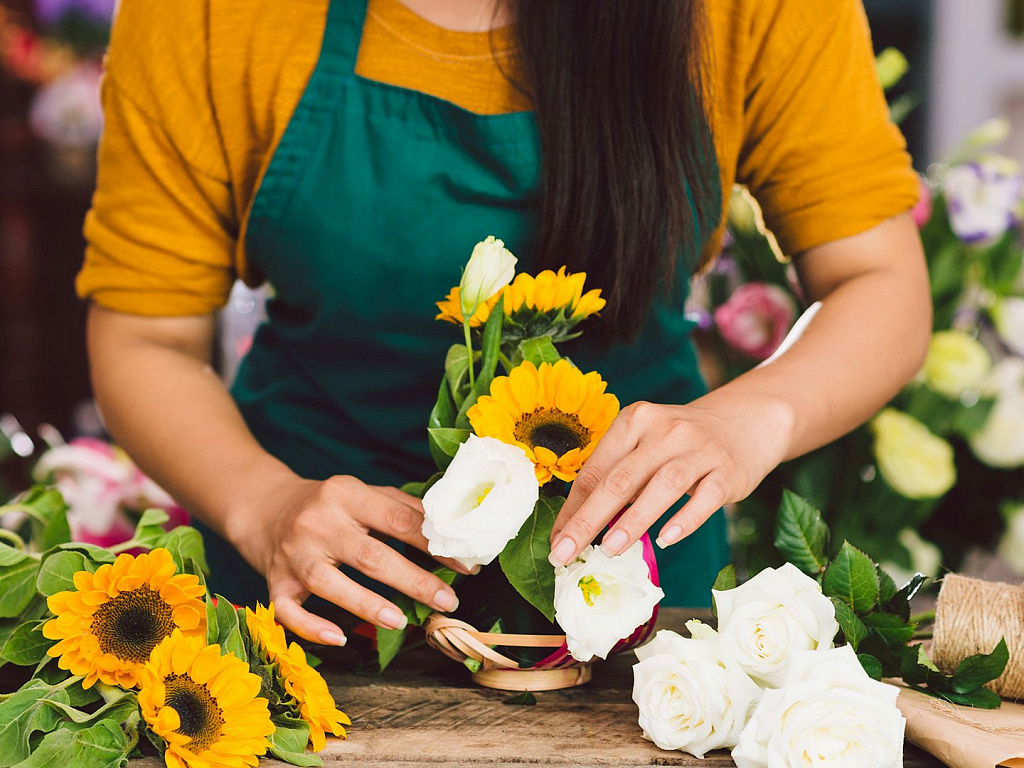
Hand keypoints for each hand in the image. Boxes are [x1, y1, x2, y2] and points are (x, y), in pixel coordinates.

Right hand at [231, 474, 471, 645]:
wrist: (264, 507)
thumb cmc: (328, 505)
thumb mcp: (363, 493)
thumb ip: (402, 508)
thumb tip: (451, 531)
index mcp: (345, 493)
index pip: (397, 519)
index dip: (434, 544)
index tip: (466, 565)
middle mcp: (317, 522)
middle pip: (369, 555)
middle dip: (413, 580)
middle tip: (448, 601)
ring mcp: (293, 554)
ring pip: (329, 583)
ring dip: (366, 604)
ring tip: (400, 621)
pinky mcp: (274, 582)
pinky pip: (288, 611)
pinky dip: (311, 627)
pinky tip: (339, 638)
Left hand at [548, 397, 792, 565]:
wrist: (742, 422)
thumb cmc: (678, 444)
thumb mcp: (644, 447)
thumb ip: (615, 477)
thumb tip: (576, 528)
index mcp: (634, 421)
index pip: (596, 470)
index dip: (573, 509)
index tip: (556, 542)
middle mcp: (665, 429)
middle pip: (620, 479)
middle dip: (589, 519)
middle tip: (567, 553)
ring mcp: (698, 449)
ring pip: (662, 485)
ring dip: (633, 520)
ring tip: (609, 550)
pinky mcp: (727, 470)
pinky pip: (705, 498)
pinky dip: (684, 520)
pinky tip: (665, 540)